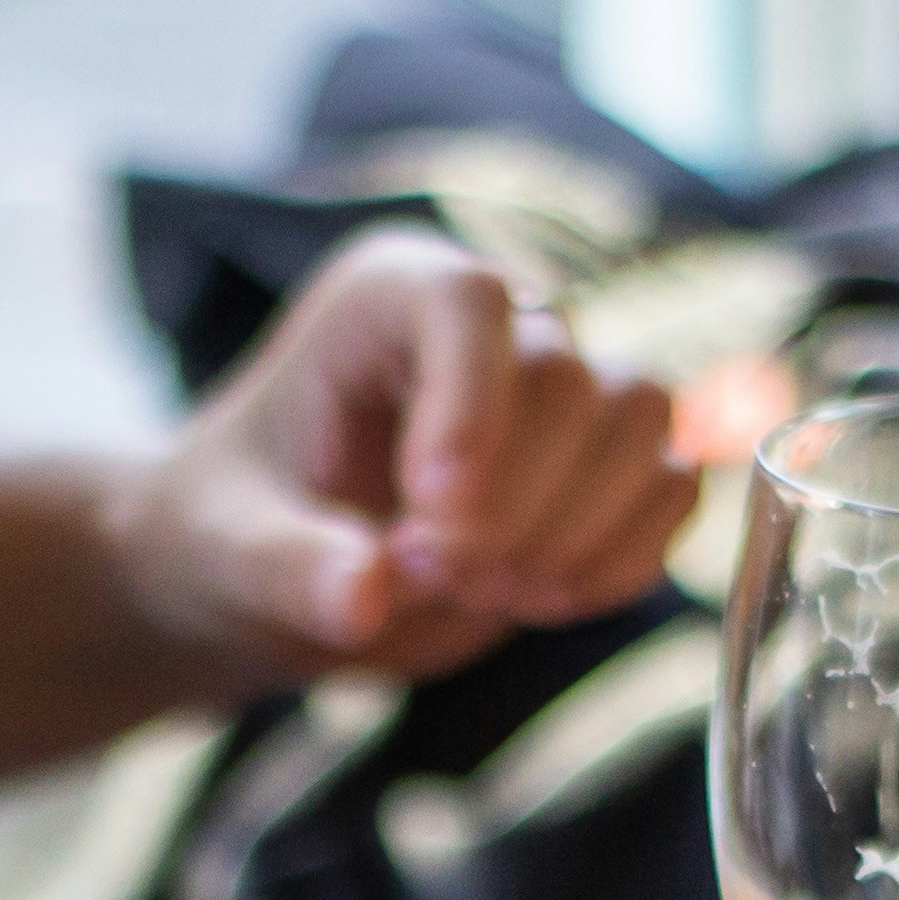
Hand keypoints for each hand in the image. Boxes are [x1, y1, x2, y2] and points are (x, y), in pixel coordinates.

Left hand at [105, 229, 696, 682]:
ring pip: (639, 419)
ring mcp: (557, 390)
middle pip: (568, 376)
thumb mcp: (228, 556)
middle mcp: (487, 322)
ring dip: (576, 530)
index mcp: (384, 298)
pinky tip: (539, 602)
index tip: (430, 523)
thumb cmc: (230, 535)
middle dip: (513, 502)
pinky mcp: (599, 465)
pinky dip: (621, 559)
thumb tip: (364, 598)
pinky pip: (670, 486)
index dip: (472, 409)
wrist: (269, 580)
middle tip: (430, 576)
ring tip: (485, 592)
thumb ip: (291, 570)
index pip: (471, 303)